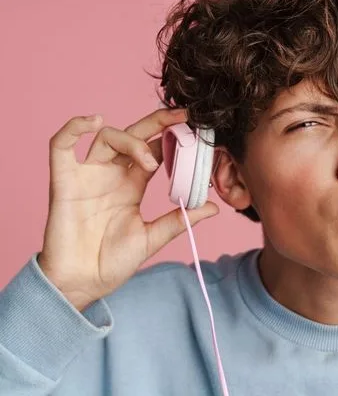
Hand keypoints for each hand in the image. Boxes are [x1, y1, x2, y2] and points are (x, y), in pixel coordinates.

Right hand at [37, 108, 218, 311]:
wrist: (83, 284)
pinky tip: (94, 122)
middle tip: (183, 117)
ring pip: (106, 137)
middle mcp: (111, 175)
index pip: (154, 151)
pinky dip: (73, 127)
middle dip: (158, 122)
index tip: (195, 133)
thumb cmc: (112, 262)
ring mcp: (87, 175)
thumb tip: (213, 207)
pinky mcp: (64, 181)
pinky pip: (61, 145)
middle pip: (134, 135)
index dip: (172, 140)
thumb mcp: (152, 238)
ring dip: (131, 140)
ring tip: (150, 161)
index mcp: (133, 185)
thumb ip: (178, 219)